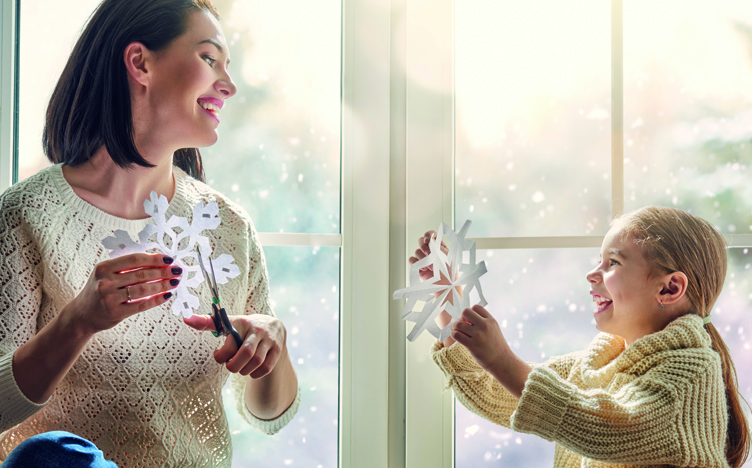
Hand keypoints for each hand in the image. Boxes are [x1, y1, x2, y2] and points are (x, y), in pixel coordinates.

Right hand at [65, 253, 180, 334]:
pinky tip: (167, 295)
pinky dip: (157, 299)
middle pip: (142, 274)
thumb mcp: (106, 274)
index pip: (135, 259)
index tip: (170, 259)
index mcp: (104, 267)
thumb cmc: (99, 290)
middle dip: (163, 271)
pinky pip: (142, 304)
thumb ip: (126, 267)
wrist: (82, 315)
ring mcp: (110, 298)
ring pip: (144, 289)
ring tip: (174, 282)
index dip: (155, 259)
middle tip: (178, 270)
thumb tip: (157, 260)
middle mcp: (105, 282)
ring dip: (163, 285)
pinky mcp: (116, 313)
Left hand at [183, 313, 286, 378]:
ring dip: (244, 370)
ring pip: (256, 361)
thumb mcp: (229, 323)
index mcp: (242, 322)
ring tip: (239, 368)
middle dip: (234, 365)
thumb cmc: (244, 328)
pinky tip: (250, 371)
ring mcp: (269, 340)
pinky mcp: (277, 350)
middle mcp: (257, 330)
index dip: (220, 353)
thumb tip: (186, 319)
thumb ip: (208, 322)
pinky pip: (266, 367)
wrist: (273, 326)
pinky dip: (256, 374)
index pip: (229, 338)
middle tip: (229, 366)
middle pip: (246, 353)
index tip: (215, 352)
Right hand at [408, 230, 447, 281]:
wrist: (445, 287)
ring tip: (431, 267)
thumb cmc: (450, 273)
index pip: (432, 235)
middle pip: (421, 241)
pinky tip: (423, 269)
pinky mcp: (418, 267)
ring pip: (417, 251)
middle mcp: (431, 252)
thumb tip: (429, 241)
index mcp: (440, 247)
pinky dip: (416, 263)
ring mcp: (424, 259)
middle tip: (428, 254)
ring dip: (423, 258)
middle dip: (423, 246)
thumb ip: (438, 247)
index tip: (427, 240)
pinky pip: (411, 260)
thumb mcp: (447, 256)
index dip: (428, 235)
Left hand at [451, 305, 508, 372]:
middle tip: (463, 325)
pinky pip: (456, 334)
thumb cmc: (496, 346)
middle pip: (465, 312)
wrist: (502, 361)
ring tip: (457, 331)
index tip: (470, 320)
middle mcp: (485, 325)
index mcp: (491, 320)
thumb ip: (483, 321)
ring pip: (458, 324)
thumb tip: (465, 317)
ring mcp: (478, 335)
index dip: (471, 313)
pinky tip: (456, 337)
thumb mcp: (494, 329)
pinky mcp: (472, 345)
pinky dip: (453, 334)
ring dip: (454, 327)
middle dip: (461, 317)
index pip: (476, 307)